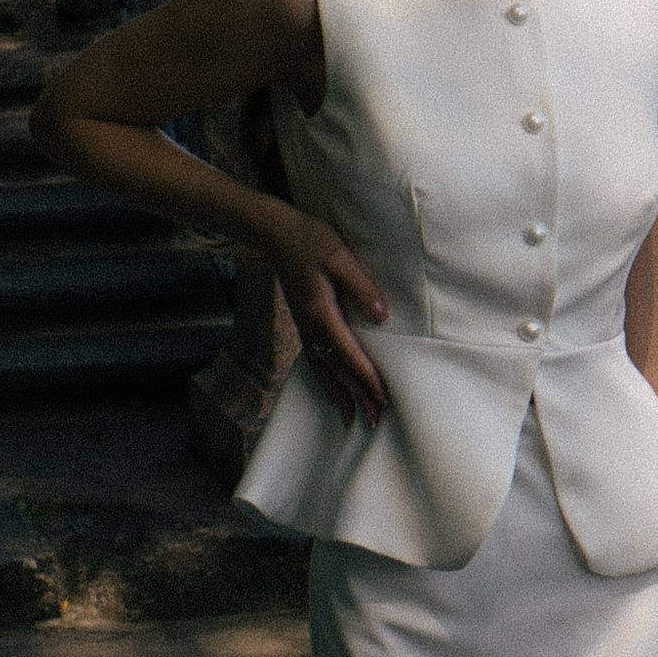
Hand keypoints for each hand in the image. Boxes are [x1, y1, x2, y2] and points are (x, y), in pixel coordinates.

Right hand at [276, 213, 388, 425]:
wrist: (275, 234)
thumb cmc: (310, 240)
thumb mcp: (340, 256)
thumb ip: (361, 285)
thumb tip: (381, 316)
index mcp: (321, 313)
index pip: (349, 354)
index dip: (366, 378)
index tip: (382, 399)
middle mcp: (311, 327)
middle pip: (336, 371)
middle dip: (356, 397)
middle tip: (375, 421)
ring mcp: (304, 328)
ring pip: (323, 371)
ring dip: (339, 397)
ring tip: (353, 420)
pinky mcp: (303, 324)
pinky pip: (315, 361)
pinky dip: (325, 382)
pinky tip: (332, 392)